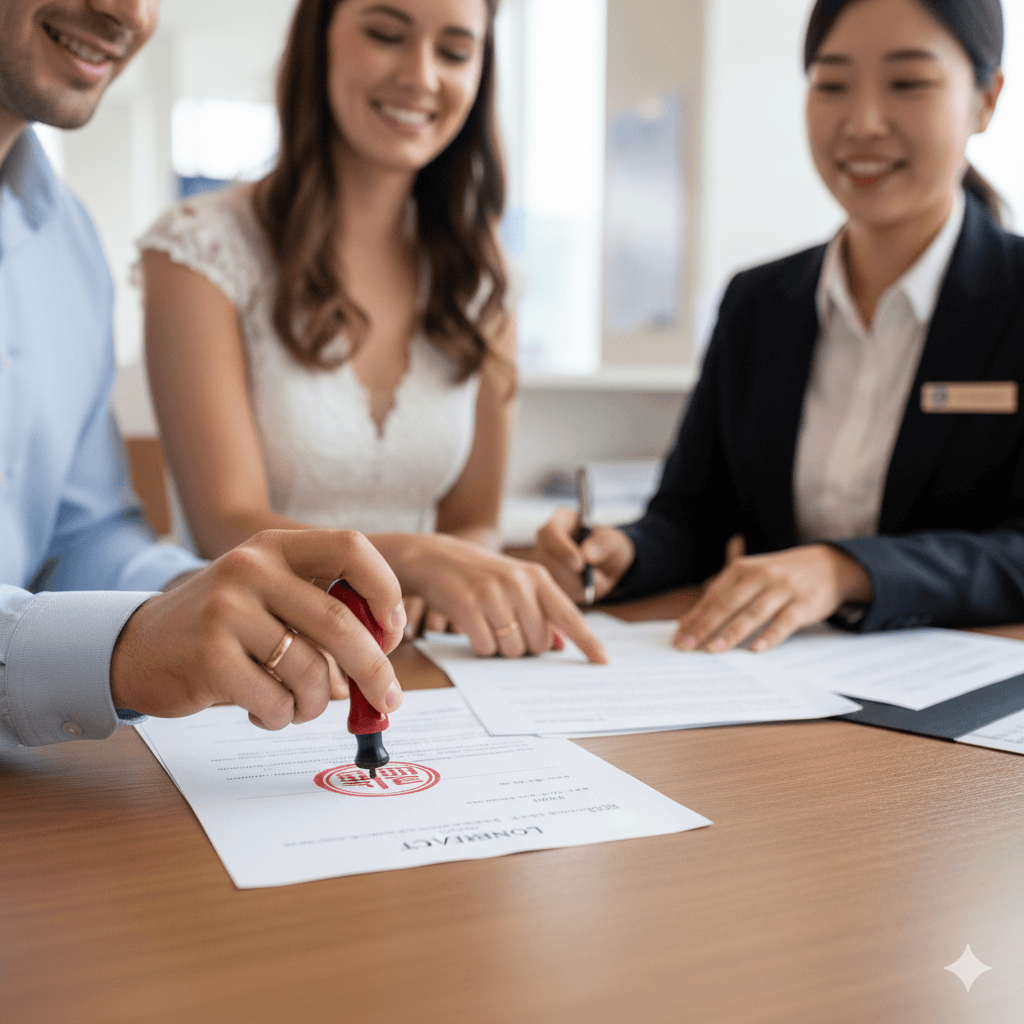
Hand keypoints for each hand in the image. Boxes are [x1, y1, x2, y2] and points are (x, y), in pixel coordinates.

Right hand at [111, 530, 405, 729]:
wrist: (138, 648)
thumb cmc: (222, 627)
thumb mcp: (269, 595)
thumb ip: (320, 608)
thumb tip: (384, 649)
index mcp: (275, 546)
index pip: (352, 548)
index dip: (385, 590)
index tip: (392, 632)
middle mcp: (252, 568)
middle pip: (340, 621)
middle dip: (374, 669)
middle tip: (389, 699)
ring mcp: (227, 610)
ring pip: (310, 671)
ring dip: (316, 702)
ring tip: (300, 705)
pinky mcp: (210, 657)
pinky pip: (276, 701)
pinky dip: (283, 717)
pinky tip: (265, 711)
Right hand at [384, 533, 607, 662]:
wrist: (433, 557)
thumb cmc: (479, 574)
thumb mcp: (514, 583)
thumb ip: (540, 610)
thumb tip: (559, 644)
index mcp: (536, 576)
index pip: (569, 615)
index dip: (587, 641)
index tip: (603, 660)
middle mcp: (519, 584)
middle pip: (539, 643)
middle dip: (525, 645)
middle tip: (506, 627)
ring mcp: (493, 595)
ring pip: (513, 649)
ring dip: (501, 647)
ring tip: (487, 622)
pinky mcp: (469, 607)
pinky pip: (486, 648)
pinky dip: (481, 645)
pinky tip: (472, 625)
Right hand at [535, 509, 634, 603]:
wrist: (607, 566)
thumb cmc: (608, 546)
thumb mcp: (614, 541)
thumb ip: (603, 544)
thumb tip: (587, 555)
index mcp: (559, 522)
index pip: (550, 533)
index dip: (562, 549)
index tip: (580, 565)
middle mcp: (545, 543)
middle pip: (547, 561)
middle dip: (574, 575)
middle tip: (599, 578)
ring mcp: (542, 564)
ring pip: (553, 581)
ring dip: (579, 586)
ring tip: (599, 578)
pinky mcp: (547, 584)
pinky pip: (558, 595)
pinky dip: (578, 595)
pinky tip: (588, 587)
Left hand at [673, 545, 872, 652]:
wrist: (829, 565)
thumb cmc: (780, 576)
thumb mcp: (752, 577)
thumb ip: (724, 596)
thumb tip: (689, 623)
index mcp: (743, 569)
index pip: (713, 596)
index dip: (695, 616)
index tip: (678, 636)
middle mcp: (761, 576)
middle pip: (728, 604)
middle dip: (704, 626)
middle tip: (687, 646)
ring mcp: (783, 589)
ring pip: (753, 613)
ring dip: (731, 632)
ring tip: (713, 649)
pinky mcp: (804, 604)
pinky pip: (784, 622)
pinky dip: (769, 636)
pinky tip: (755, 650)